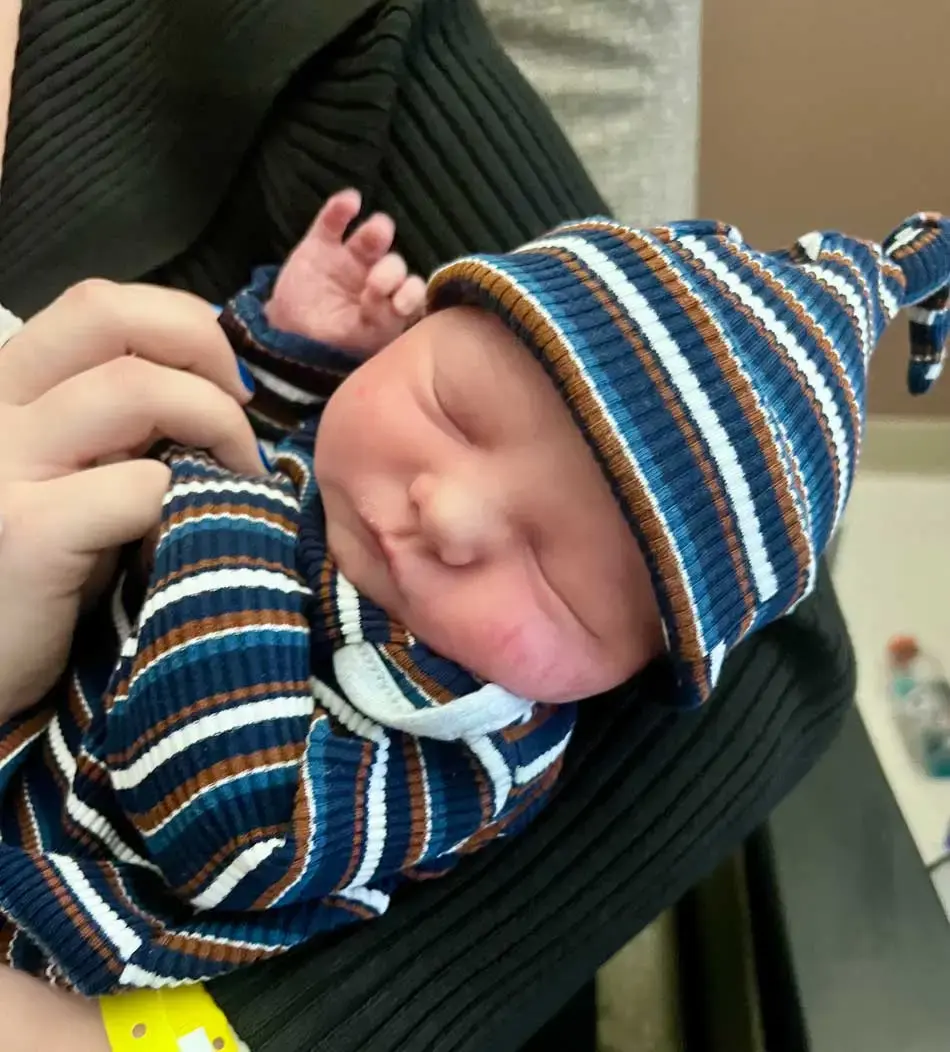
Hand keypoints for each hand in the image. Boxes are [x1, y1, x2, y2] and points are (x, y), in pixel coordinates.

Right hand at [0, 279, 265, 720]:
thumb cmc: (35, 582)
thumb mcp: (69, 483)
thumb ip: (115, 433)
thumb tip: (216, 394)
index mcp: (5, 391)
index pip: (96, 305)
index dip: (181, 323)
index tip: (229, 379)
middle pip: (107, 313)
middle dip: (204, 345)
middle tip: (244, 406)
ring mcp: (0, 468)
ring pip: (134, 388)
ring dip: (216, 422)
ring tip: (241, 473)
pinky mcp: (23, 534)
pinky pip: (140, 486)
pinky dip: (189, 502)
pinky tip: (194, 533)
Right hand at [266, 188, 426, 354]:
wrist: (285, 335)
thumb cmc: (328, 344)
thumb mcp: (355, 343)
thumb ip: (377, 324)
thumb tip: (395, 307)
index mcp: (387, 307)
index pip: (410, 294)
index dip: (410, 294)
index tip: (399, 302)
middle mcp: (375, 280)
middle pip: (394, 266)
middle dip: (392, 271)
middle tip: (376, 283)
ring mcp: (350, 259)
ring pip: (371, 239)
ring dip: (377, 232)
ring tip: (377, 233)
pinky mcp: (321, 244)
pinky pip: (333, 221)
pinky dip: (341, 208)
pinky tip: (351, 201)